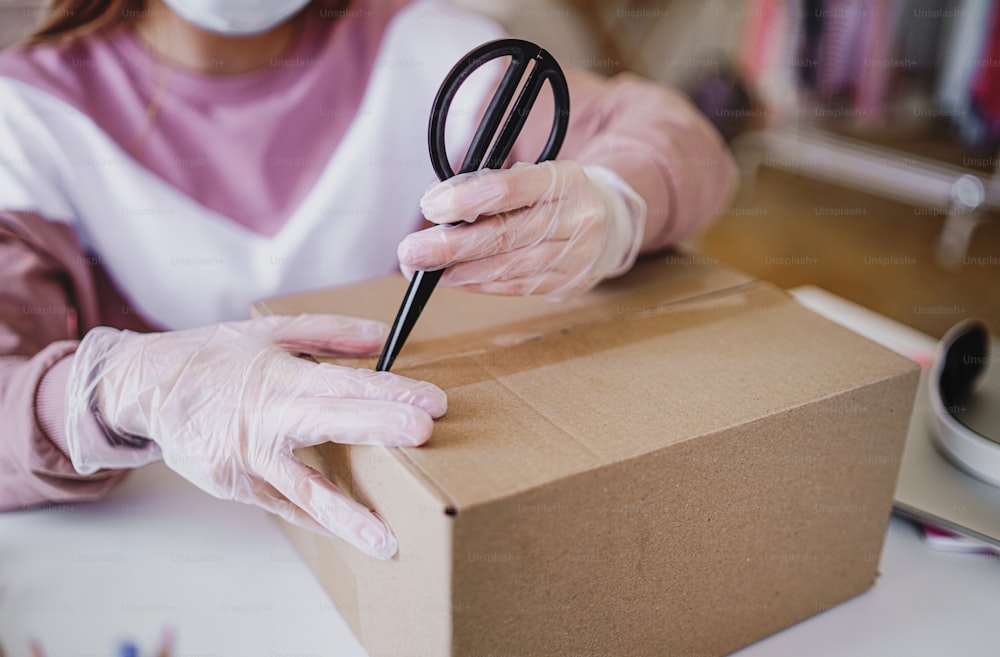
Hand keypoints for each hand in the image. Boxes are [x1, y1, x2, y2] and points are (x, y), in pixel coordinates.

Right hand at [65, 314, 446, 558]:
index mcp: (276, 377)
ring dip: (345, 513)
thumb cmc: (212, 358)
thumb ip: (327, 333)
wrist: (144, 388)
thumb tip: (382, 338)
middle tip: (424, 433)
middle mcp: (262, 419)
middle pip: (327, 424)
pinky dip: (315, 518)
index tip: (430, 400)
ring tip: (384, 537)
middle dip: (378, 428)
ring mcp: (245, 458)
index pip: (340, 383)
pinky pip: (282, 505)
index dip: (386, 391)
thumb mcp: (267, 332)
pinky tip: (349, 532)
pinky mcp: (232, 485)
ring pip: (301, 488)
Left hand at [398, 161, 646, 299]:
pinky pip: (517, 287)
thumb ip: (488, 185)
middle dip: (450, 246)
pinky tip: (455, 279)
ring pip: (508, 267)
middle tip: (410, 252)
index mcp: (564, 179)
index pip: (508, 189)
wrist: (610, 223)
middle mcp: (576, 218)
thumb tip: (437, 206)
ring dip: (459, 270)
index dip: (465, 199)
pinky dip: (480, 285)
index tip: (430, 206)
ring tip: (425, 269)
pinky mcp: (569, 283)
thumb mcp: (531, 175)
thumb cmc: (554, 195)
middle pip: (504, 235)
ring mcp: (576, 255)